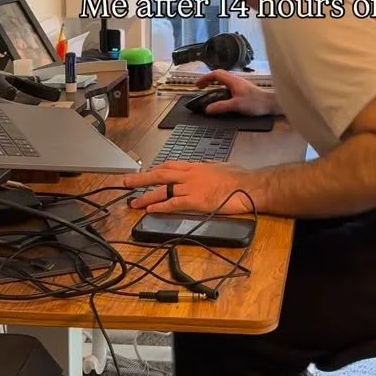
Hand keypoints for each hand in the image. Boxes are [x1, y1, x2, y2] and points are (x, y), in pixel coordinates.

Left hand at [124, 162, 251, 214]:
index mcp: (196, 166)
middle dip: (142, 178)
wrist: (249, 185)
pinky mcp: (195, 201)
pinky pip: (173, 203)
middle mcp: (190, 175)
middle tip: (127, 182)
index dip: (156, 170)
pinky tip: (150, 210)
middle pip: (160, 174)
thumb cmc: (239, 177)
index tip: (146, 173)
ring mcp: (191, 187)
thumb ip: (209, 168)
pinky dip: (160, 206)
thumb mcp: (221, 166)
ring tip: (133, 202)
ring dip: (146, 196)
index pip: (170, 166)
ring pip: (163, 190)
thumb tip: (205, 169)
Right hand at [195, 69, 270, 115]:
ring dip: (215, 83)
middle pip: (219, 75)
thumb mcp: (236, 105)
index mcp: (233, 81)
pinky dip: (221, 88)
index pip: (216, 74)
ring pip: (224, 80)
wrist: (271, 104)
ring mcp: (240, 84)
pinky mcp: (244, 90)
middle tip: (201, 87)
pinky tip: (221, 96)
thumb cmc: (256, 102)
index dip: (205, 78)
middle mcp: (236, 80)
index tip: (197, 85)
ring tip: (208, 91)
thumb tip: (207, 109)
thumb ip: (221, 107)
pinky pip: (228, 86)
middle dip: (208, 80)